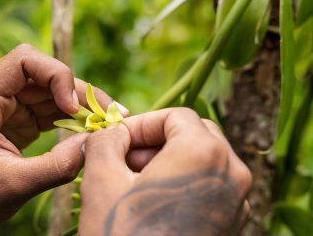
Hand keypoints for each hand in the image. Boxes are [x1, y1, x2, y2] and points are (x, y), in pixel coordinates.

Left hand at [0, 44, 117, 234]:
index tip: (72, 107)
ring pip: (52, 91)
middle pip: (45, 74)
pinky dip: (72, 118)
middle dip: (79, 93)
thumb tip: (94, 142)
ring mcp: (7, 105)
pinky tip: (90, 129)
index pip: (24, 60)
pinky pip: (51, 109)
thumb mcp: (13, 185)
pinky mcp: (19, 118)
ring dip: (80, 106)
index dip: (56, 76)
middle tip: (110, 115)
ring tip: (107, 123)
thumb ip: (57, 165)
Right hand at [79, 108, 251, 235]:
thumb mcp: (101, 179)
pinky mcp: (230, 222)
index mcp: (204, 153)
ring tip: (135, 181)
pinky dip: (182, 182)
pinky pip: (209, 185)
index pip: (176, 116)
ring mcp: (235, 200)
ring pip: (203, 158)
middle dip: (157, 140)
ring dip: (169, 160)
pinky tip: (153, 201)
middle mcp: (230, 173)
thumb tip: (112, 132)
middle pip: (194, 133)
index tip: (118, 140)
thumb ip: (105, 141)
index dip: (143, 123)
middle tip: (126, 159)